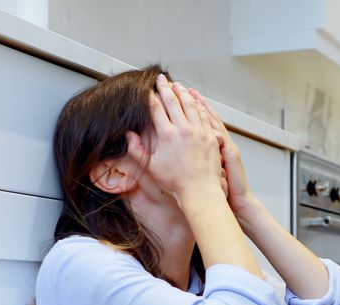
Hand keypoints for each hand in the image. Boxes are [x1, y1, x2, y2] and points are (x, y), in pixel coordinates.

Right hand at [146, 75, 225, 202]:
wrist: (199, 190)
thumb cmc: (176, 182)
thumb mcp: (151, 167)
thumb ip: (137, 149)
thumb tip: (128, 135)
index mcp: (167, 135)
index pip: (156, 109)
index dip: (151, 97)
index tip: (147, 90)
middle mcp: (184, 129)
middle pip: (173, 102)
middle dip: (165, 88)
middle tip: (161, 79)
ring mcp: (199, 131)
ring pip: (190, 105)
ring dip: (183, 93)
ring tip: (178, 85)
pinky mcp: (211, 135)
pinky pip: (204, 115)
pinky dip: (199, 105)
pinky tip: (196, 100)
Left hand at [189, 89, 260, 219]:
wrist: (237, 201)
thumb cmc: (222, 190)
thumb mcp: (211, 171)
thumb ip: (199, 158)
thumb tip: (183, 149)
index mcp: (211, 146)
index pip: (197, 122)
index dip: (187, 109)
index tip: (174, 96)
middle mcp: (218, 142)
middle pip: (203, 116)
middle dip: (190, 100)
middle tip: (178, 86)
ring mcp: (225, 145)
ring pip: (212, 120)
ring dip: (201, 106)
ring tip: (190, 93)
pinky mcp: (230, 152)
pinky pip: (220, 133)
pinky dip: (212, 122)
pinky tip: (203, 112)